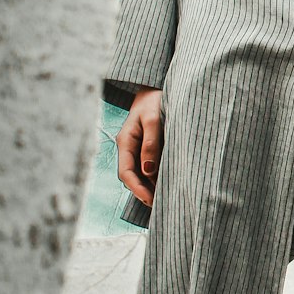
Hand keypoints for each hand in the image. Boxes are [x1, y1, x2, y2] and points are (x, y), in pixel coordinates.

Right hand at [116, 86, 163, 206]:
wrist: (157, 88)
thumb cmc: (155, 100)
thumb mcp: (154, 119)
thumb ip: (151, 143)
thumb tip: (148, 170)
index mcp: (125, 141)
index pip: (126, 172)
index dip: (137, 188)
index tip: (151, 199)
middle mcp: (129, 148)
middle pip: (132, 177)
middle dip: (144, 193)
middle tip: (161, 206)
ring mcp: (137, 148)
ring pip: (140, 174)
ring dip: (150, 187)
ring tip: (166, 199)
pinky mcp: (148, 148)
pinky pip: (148, 167)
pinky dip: (156, 178)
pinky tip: (168, 184)